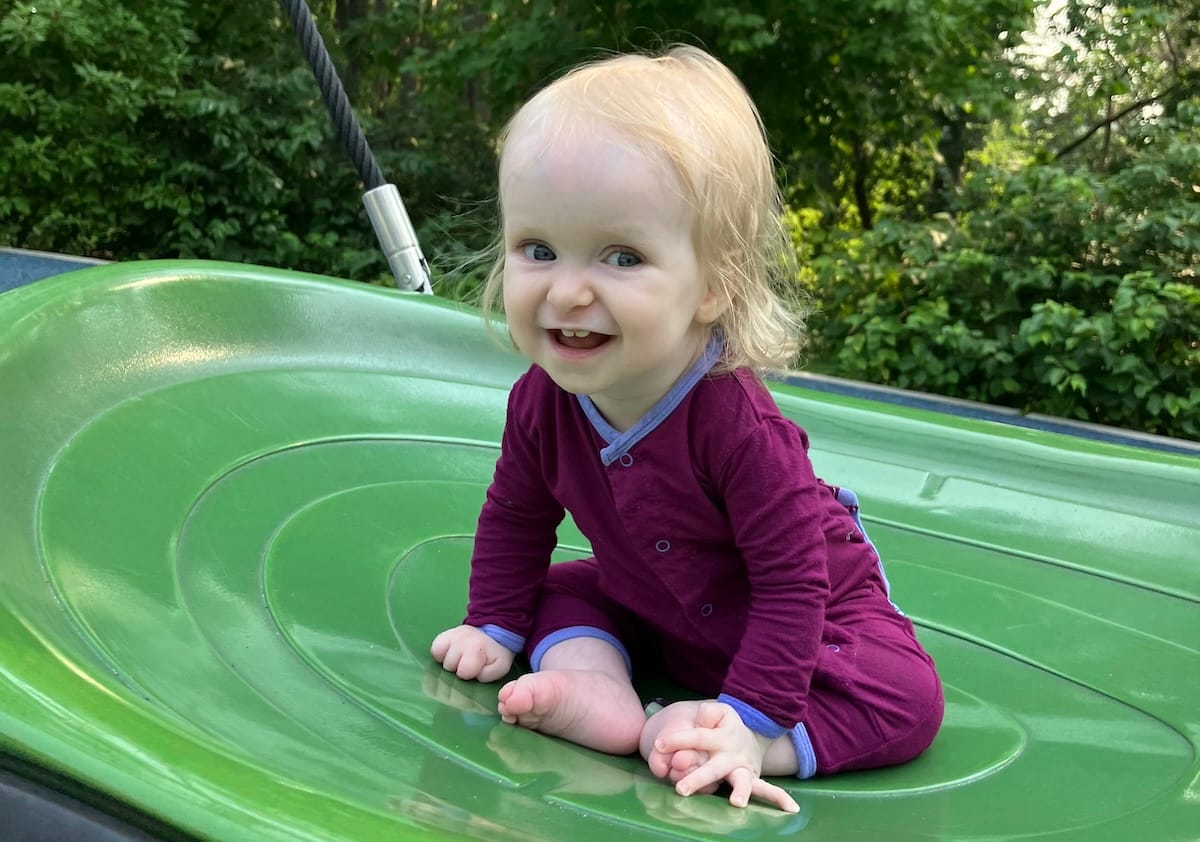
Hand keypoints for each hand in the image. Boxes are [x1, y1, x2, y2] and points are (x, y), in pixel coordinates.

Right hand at [430, 625, 514, 681]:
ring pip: (441, 659)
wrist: (490, 635)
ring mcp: (451, 636)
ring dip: (449, 662)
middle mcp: (462, 639)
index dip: (468, 674)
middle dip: (457, 668)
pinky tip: (450, 655)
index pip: (463, 670)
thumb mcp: (499, 666)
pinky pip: (434, 650)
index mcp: (477, 648)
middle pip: (449, 665)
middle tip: (467, 663)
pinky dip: (440, 655)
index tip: (474, 670)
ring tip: (459, 659)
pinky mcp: (442, 636)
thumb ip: (489, 674)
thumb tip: (475, 676)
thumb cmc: (492, 655)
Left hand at [653, 701, 799, 813]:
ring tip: (737, 803)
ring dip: (740, 791)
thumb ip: (708, 713)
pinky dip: (779, 798)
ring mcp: (743, 768)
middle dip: (698, 778)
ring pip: (741, 781)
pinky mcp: (752, 778)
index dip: (677, 740)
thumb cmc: (726, 724)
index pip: (696, 738)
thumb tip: (701, 722)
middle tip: (680, 789)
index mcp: (719, 737)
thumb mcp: (718, 711)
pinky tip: (790, 807)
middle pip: (713, 768)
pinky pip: (766, 789)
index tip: (659, 743)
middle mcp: (731, 755)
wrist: (754, 730)